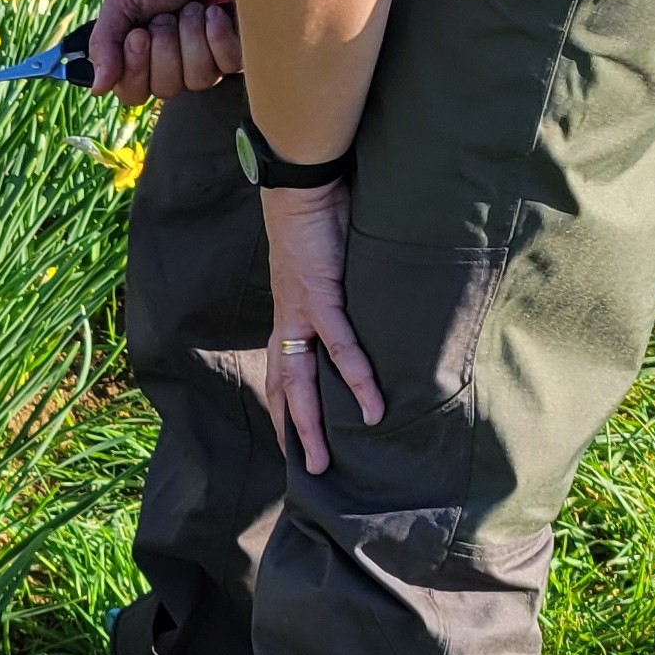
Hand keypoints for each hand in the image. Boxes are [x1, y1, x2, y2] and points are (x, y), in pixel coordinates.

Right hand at [88, 0, 241, 105]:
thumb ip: (104, 42)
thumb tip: (97, 86)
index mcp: (141, 56)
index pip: (132, 92)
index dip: (134, 71)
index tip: (137, 36)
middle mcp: (174, 64)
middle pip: (165, 89)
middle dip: (165, 47)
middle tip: (166, 15)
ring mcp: (208, 61)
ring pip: (197, 79)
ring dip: (190, 38)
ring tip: (193, 8)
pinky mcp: (239, 51)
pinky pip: (227, 64)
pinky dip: (217, 36)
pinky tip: (214, 13)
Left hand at [259, 183, 383, 475]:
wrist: (302, 181)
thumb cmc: (320, 217)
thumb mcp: (331, 266)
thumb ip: (344, 292)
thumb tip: (371, 305)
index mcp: (289, 313)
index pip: (282, 370)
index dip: (285, 408)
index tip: (292, 441)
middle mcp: (288, 318)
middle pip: (285, 388)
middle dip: (292, 432)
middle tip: (307, 473)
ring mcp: (301, 310)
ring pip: (302, 381)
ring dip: (312, 424)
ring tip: (323, 462)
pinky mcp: (320, 295)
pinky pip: (339, 346)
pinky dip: (356, 378)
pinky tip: (371, 408)